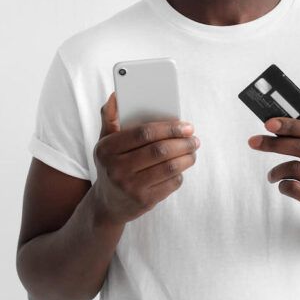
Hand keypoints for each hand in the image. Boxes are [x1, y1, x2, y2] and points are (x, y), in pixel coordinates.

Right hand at [91, 92, 199, 225]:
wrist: (108, 204)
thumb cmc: (111, 165)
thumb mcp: (105, 142)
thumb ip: (109, 118)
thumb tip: (116, 95)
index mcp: (107, 149)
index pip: (143, 133)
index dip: (168, 128)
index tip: (185, 125)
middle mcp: (117, 169)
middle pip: (159, 150)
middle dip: (182, 142)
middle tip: (194, 138)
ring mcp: (130, 187)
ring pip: (169, 167)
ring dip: (187, 157)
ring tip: (192, 150)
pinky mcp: (144, 201)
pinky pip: (171, 183)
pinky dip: (180, 173)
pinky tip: (180, 168)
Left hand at [247, 117, 299, 234]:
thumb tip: (277, 126)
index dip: (291, 126)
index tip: (269, 124)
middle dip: (275, 143)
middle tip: (255, 142)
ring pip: (296, 169)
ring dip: (277, 170)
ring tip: (273, 175)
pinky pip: (294, 188)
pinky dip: (282, 185)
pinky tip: (283, 186)